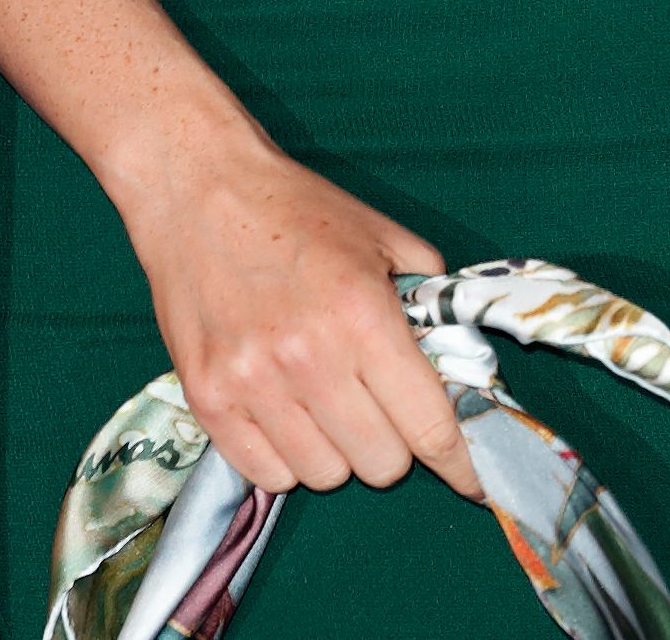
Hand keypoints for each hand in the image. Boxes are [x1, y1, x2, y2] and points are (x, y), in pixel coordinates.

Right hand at [107, 105, 486, 503]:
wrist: (198, 188)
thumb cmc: (295, 209)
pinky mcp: (208, 401)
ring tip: (319, 395)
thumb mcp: (381, 236)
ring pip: (325, 476)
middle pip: (381, 464)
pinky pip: (267, 475)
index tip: (472, 481)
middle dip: (391, 438)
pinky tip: (281, 408)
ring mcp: (253, 385)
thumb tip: (455, 359)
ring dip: (336, 448)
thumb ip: (428, 298)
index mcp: (363, 315)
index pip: (428, 424)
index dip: (458, 461)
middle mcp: (309, 359)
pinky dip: (284, 454)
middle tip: (374, 400)